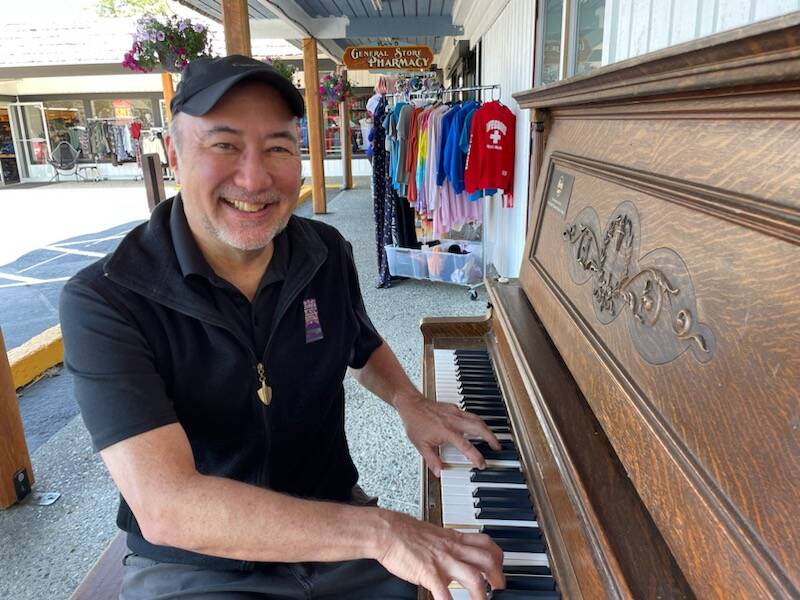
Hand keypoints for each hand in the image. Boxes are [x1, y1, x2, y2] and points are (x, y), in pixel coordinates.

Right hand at [375, 509, 504, 598]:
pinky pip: (444, 592)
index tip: (499, 568)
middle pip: (488, 560)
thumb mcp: (434, 534)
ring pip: (474, 577)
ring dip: (482, 593)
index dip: (498, 557)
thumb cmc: (406, 533)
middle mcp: (453, 549)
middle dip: (498, 577)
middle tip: (499, 589)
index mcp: (454, 539)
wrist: (388, 531)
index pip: (486, 543)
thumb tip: (456, 555)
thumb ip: (448, 545)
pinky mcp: (429, 573)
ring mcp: (442, 561)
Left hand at [394, 393, 500, 476]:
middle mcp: (454, 421)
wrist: (411, 404)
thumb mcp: (421, 445)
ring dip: (487, 429)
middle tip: (497, 447)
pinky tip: (478, 426)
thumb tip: (439, 472)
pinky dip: (478, 421)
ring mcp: (455, 413)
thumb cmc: (415, 422)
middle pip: (479, 428)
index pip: (466, 446)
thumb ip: (432, 460)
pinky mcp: (454, 408)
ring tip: (492, 438)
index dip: (476, 457)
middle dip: (491, 438)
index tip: (482, 464)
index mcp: (447, 432)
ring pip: (477, 419)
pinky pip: (470, 414)